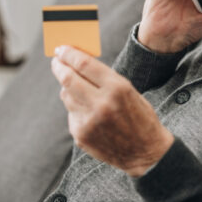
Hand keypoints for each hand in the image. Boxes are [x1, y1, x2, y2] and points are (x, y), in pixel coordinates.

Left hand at [51, 46, 173, 176]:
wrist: (146, 153)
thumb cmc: (139, 117)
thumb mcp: (128, 91)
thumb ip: (104, 78)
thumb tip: (76, 64)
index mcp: (117, 88)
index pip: (84, 64)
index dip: (69, 54)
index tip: (61, 48)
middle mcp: (101, 104)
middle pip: (68, 79)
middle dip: (59, 67)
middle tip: (56, 61)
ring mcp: (89, 122)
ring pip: (66, 96)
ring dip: (68, 88)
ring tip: (79, 89)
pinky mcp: (81, 135)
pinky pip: (71, 113)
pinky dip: (76, 108)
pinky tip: (90, 114)